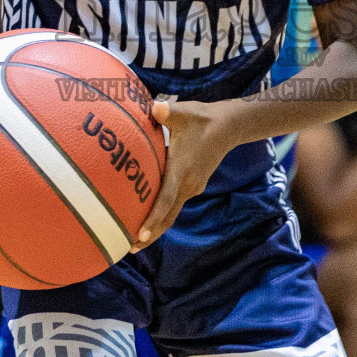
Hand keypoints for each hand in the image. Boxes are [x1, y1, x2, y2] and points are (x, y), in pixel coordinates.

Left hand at [133, 100, 234, 250]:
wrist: (228, 126)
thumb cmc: (201, 118)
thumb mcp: (183, 112)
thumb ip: (166, 112)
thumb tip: (154, 108)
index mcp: (182, 170)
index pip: (165, 200)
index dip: (153, 219)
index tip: (140, 237)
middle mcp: (188, 184)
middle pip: (167, 217)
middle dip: (149, 235)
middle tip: (127, 248)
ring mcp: (192, 187)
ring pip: (171, 212)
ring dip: (155, 227)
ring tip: (133, 240)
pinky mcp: (193, 185)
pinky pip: (174, 203)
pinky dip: (161, 214)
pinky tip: (147, 216)